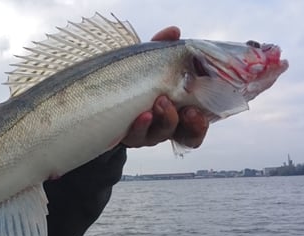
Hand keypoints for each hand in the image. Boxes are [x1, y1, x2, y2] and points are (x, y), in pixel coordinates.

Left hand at [120, 27, 208, 148]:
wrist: (103, 97)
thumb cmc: (136, 80)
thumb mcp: (151, 65)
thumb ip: (163, 49)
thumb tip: (174, 31)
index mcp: (179, 113)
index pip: (196, 125)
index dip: (200, 123)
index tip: (198, 111)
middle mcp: (165, 127)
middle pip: (185, 134)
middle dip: (189, 123)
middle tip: (187, 110)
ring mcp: (146, 133)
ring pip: (161, 134)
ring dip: (166, 119)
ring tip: (162, 102)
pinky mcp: (128, 136)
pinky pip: (136, 136)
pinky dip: (141, 125)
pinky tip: (142, 115)